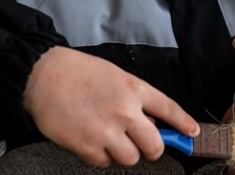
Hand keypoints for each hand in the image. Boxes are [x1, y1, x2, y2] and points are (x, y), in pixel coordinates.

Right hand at [24, 47, 198, 166]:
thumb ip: (134, 99)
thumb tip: (148, 124)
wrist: (42, 76)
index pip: (168, 109)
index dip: (183, 123)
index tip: (192, 133)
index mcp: (134, 89)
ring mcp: (107, 131)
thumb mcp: (114, 76)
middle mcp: (125, 111)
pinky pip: (104, 163)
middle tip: (142, 145)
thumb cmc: (77, 72)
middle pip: (155, 146)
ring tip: (109, 139)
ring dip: (123, 153)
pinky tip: (89, 139)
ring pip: (131, 158)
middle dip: (152, 149)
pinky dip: (99, 156)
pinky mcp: (87, 146)